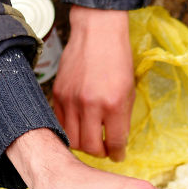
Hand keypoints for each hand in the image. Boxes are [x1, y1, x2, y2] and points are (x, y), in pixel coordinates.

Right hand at [52, 6, 133, 161]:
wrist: (96, 32)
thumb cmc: (117, 59)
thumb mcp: (129, 90)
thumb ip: (122, 118)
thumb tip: (117, 141)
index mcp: (114, 104)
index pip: (115, 143)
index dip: (118, 154)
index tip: (118, 156)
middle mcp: (90, 105)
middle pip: (91, 148)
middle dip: (100, 153)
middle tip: (104, 148)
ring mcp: (71, 100)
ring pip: (73, 140)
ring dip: (83, 145)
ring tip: (91, 139)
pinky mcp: (58, 94)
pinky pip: (60, 123)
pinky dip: (69, 129)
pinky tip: (78, 125)